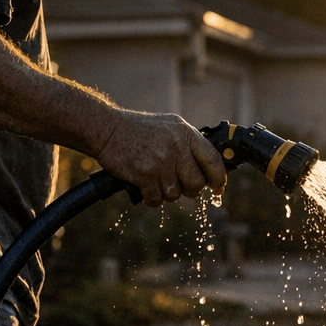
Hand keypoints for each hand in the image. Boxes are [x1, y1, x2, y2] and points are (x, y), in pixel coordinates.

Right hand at [96, 111, 227, 206]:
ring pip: (175, 194)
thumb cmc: (139, 130)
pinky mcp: (144, 174)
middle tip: (182, 187)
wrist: (107, 129)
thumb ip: (188, 143)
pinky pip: (156, 199)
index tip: (218, 187)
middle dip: (191, 190)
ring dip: (167, 193)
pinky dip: (152, 198)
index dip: (218, 177)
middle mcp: (176, 146)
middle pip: (196, 183)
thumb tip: (210, 167)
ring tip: (157, 181)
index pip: (213, 160)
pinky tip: (145, 187)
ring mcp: (160, 161)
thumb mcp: (170, 126)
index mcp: (186, 133)